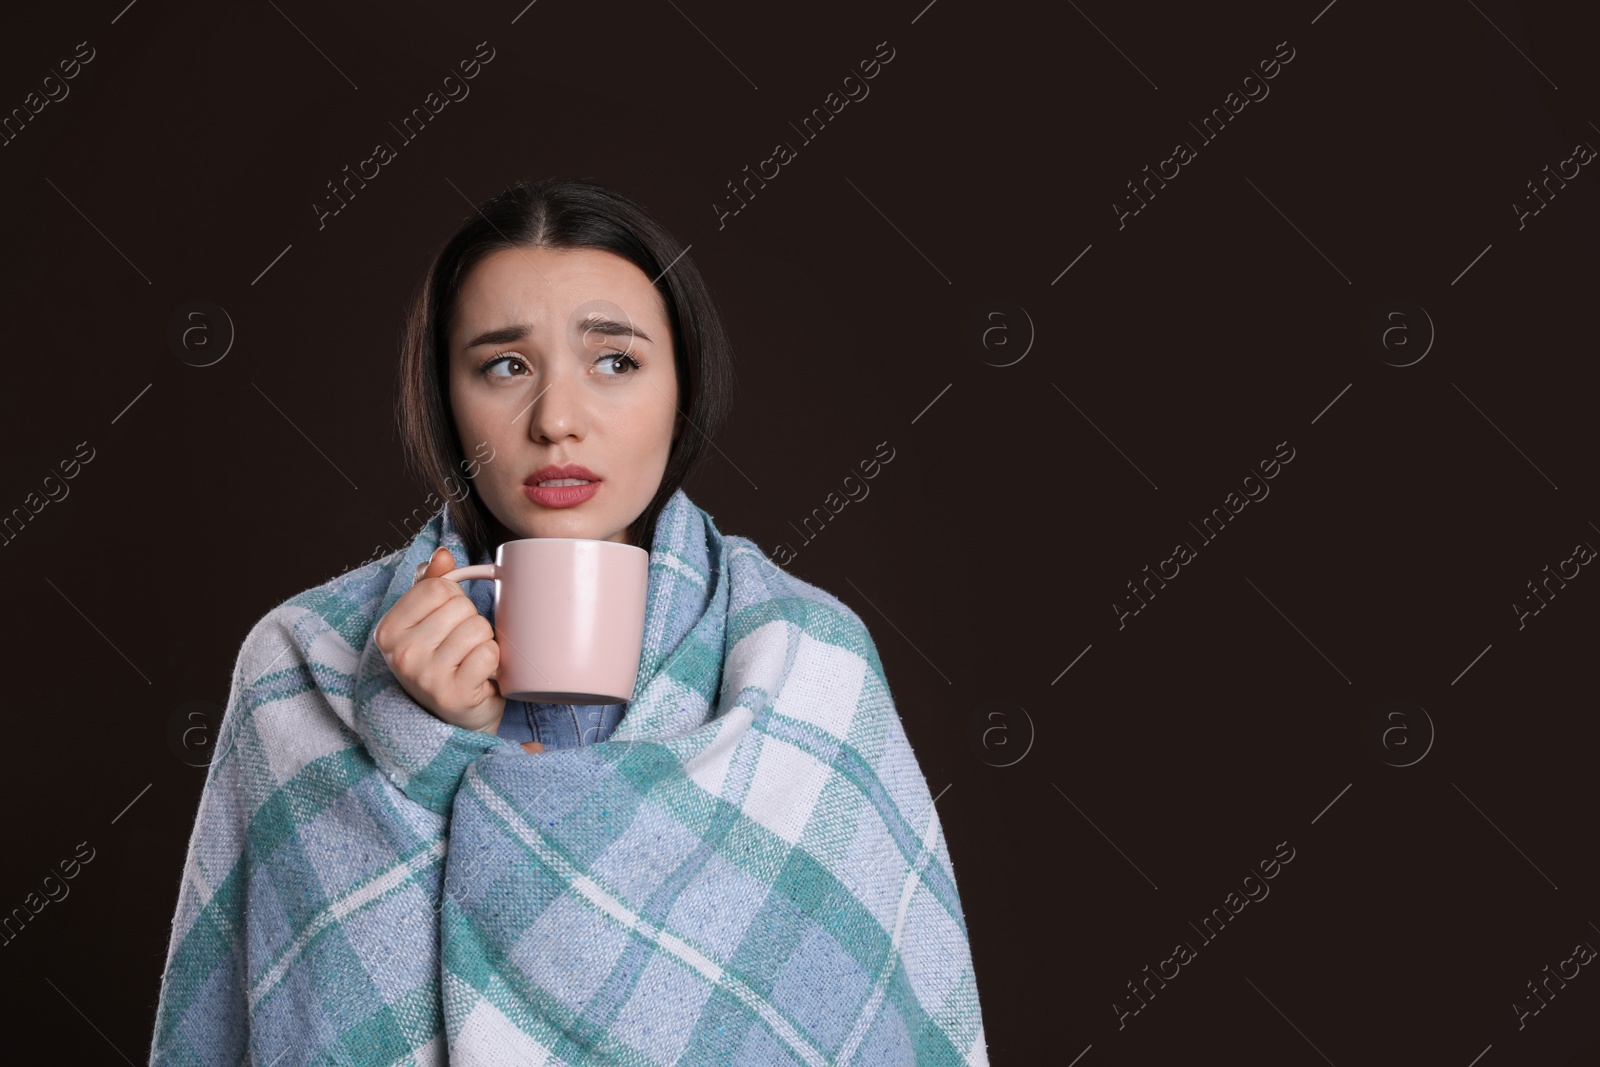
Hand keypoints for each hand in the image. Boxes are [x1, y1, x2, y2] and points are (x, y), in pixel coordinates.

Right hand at [373, 547, 505, 734]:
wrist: (457, 717)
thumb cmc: (443, 662)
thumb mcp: (428, 621)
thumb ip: (431, 584)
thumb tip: (442, 554)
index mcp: (388, 630)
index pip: (438, 587)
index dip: (454, 600)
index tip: (447, 622)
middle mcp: (400, 653)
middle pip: (461, 607)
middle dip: (471, 622)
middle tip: (460, 647)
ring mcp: (424, 675)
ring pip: (478, 628)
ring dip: (484, 643)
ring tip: (470, 661)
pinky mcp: (452, 693)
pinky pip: (489, 653)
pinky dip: (493, 662)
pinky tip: (480, 675)